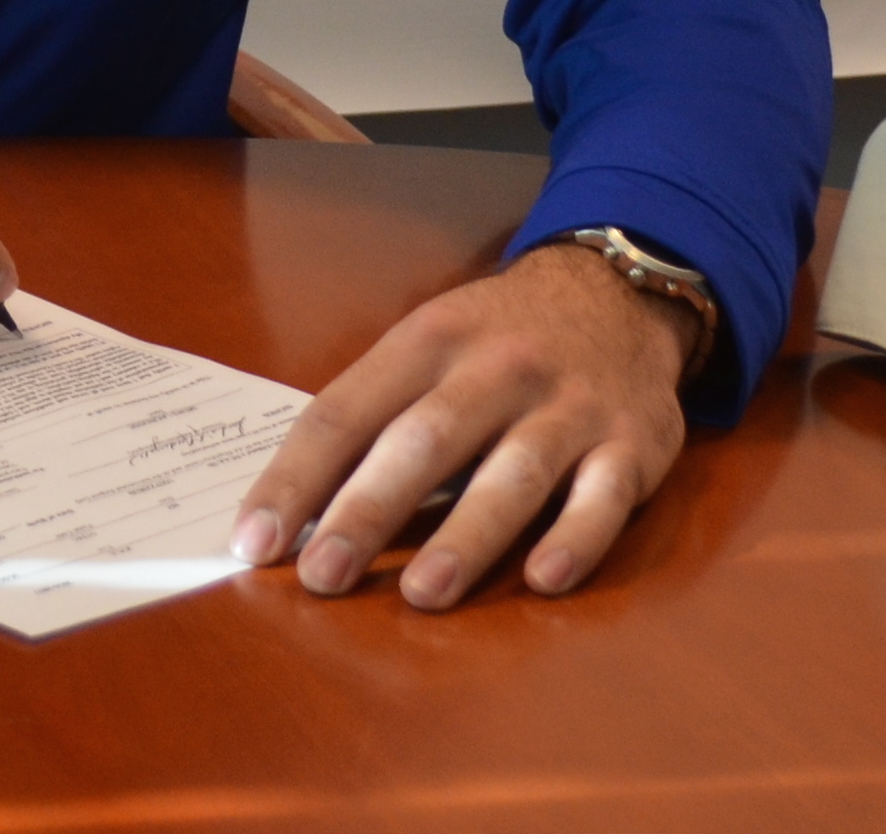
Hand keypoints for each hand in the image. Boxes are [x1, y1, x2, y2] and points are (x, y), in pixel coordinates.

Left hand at [228, 243, 697, 609]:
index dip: (297, 478)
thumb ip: (373, 414)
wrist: (614, 292)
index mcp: (427, 341)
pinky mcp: (630, 445)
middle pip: (423, 441)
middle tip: (322, 576)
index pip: (346, 411)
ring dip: (465, 535)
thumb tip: (290, 507)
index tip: (254, 542)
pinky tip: (541, 579)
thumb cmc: (495, 338)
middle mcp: (497, 368)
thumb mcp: (428, 343)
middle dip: (368, 510)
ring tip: (420, 593)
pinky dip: (574, 539)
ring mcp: (568, 407)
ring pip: (513, 473)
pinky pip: (603, 497)